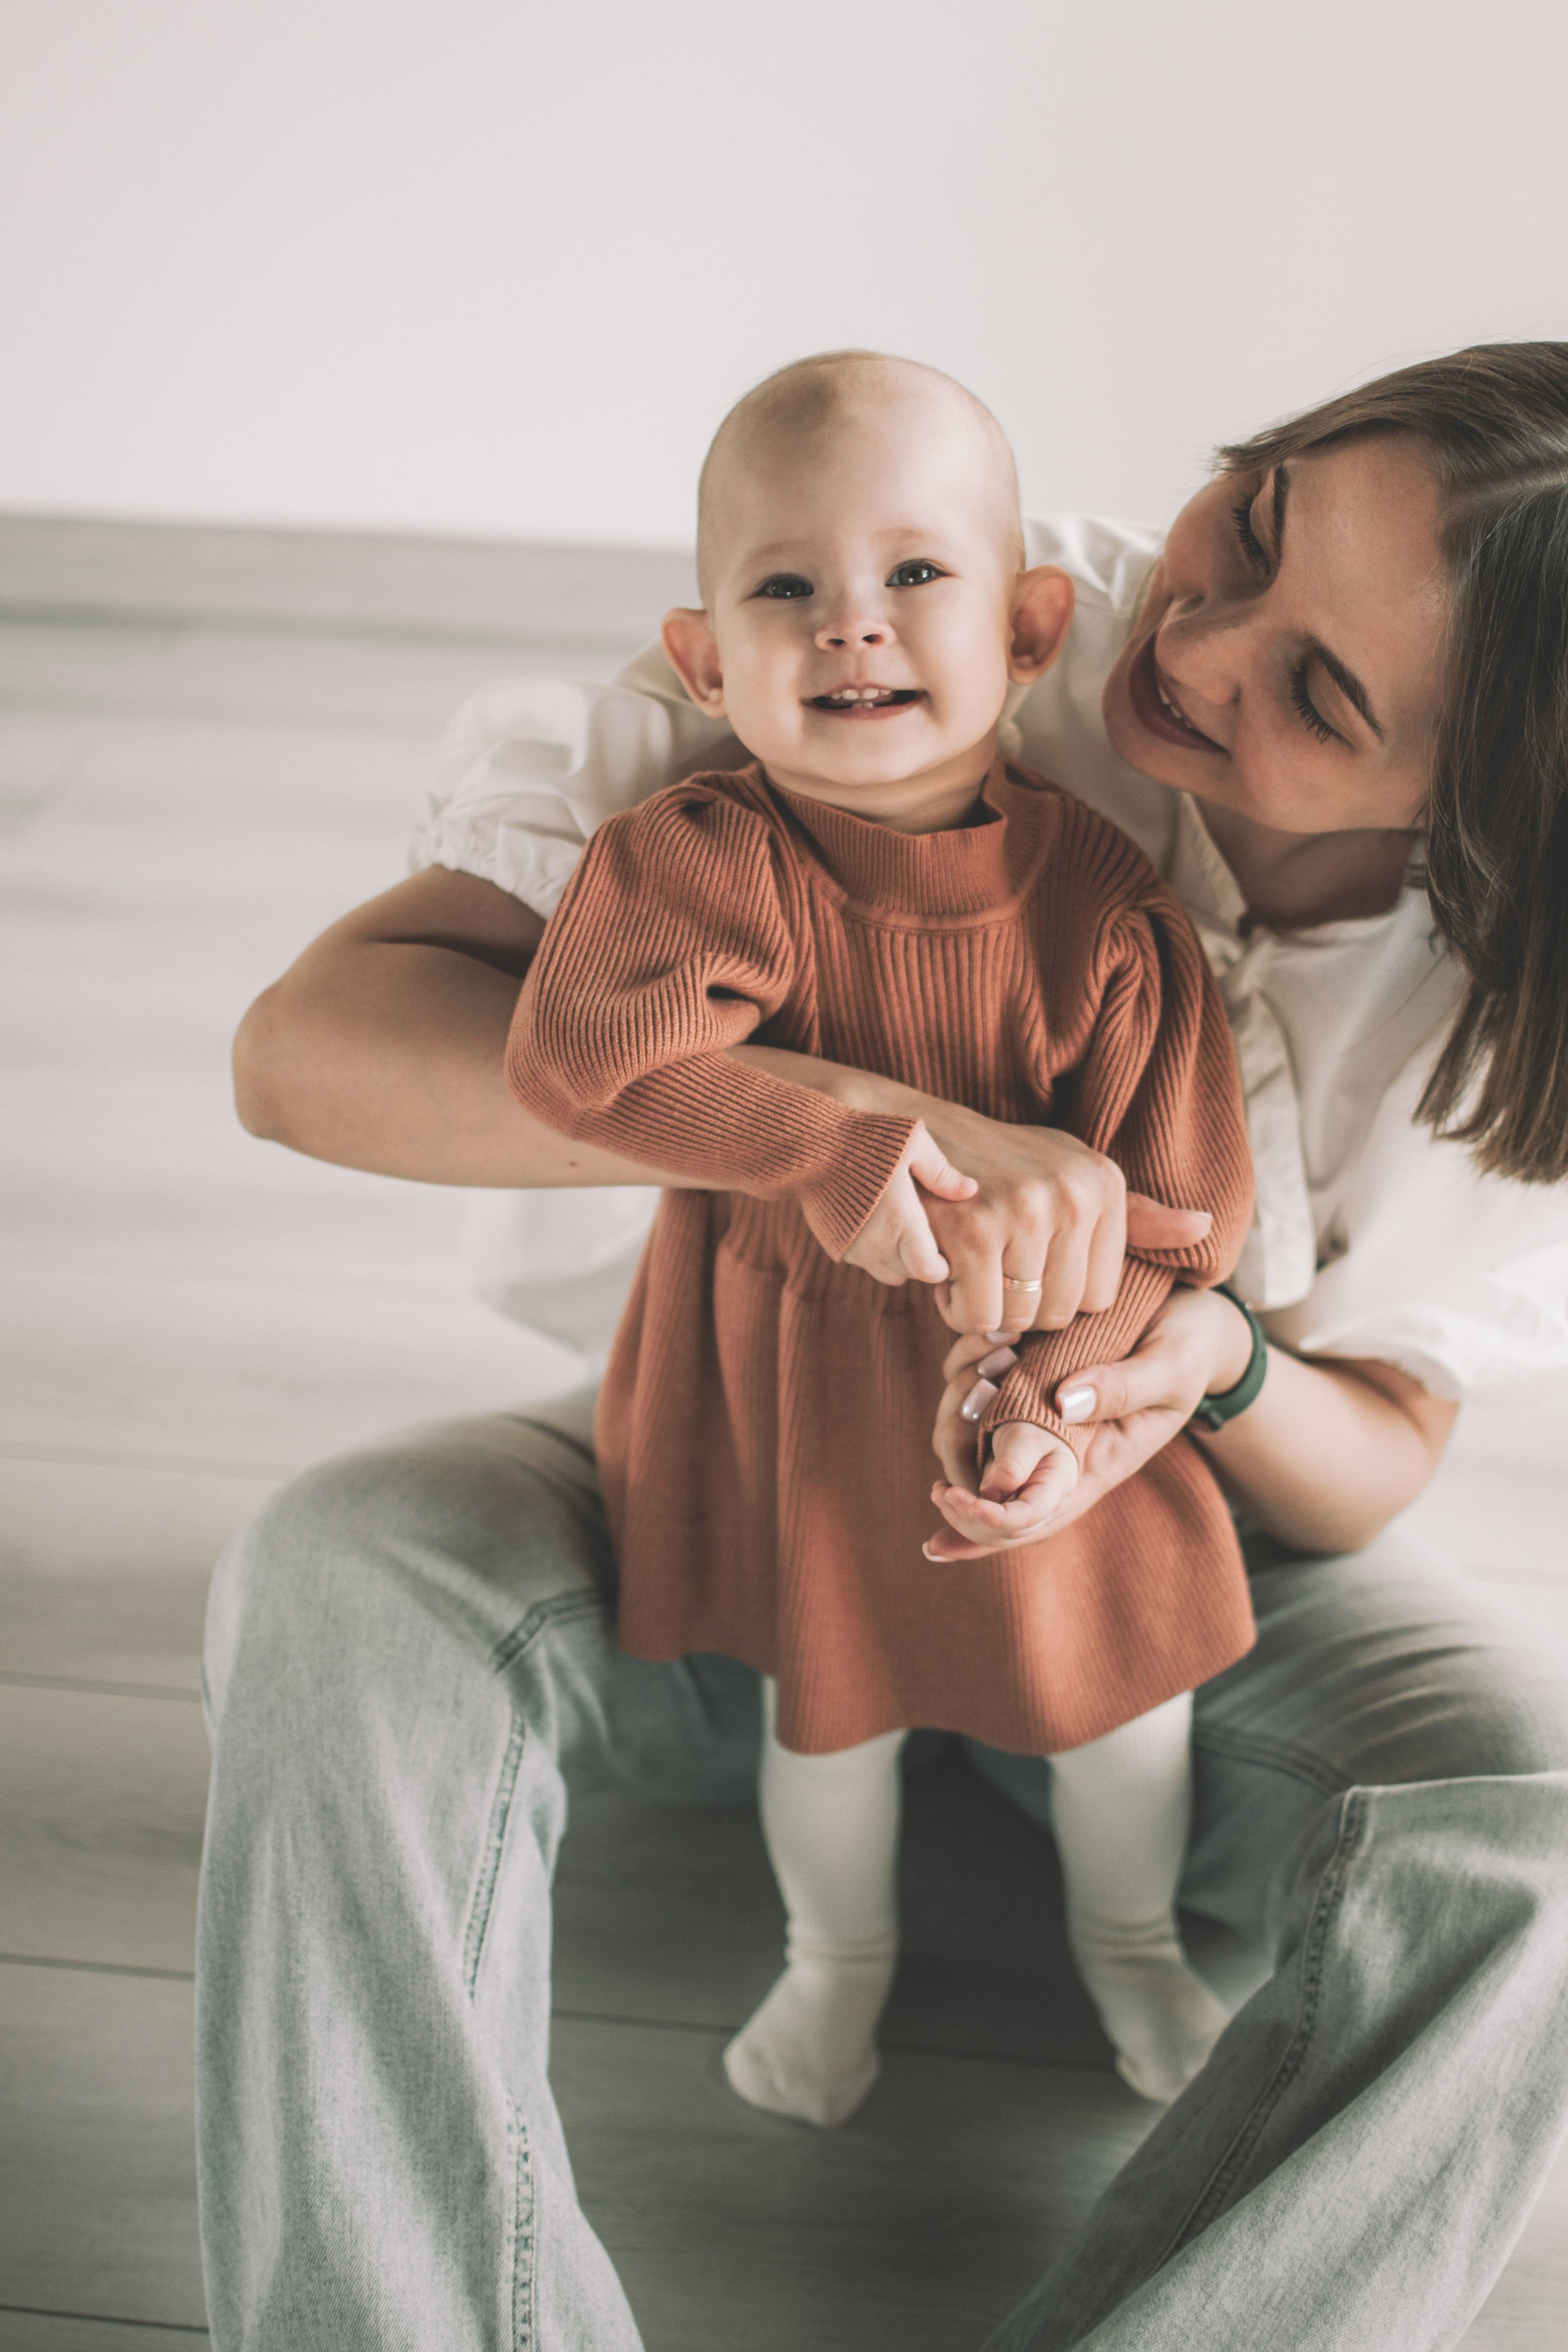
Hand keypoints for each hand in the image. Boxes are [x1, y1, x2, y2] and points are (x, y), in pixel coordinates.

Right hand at [841, 1122, 978, 1284]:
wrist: (809, 1144)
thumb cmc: (866, 1138)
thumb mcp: (913, 1143)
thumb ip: (941, 1172)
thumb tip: (970, 1190)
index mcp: (901, 1220)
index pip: (929, 1272)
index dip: (942, 1266)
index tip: (944, 1248)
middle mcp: (877, 1242)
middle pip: (911, 1274)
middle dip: (922, 1260)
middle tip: (925, 1231)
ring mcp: (854, 1247)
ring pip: (889, 1273)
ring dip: (900, 1259)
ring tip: (901, 1226)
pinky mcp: (836, 1245)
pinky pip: (866, 1262)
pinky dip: (876, 1252)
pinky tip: (875, 1222)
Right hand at [916, 1105, 1213, 1337]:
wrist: (911, 1132)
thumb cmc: (999, 1166)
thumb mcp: (1073, 1178)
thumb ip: (1137, 1217)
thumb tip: (1204, 1228)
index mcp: (1103, 1184)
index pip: (1099, 1299)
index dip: (1058, 1294)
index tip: (1028, 1261)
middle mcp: (1073, 1195)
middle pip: (1060, 1314)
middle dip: (1020, 1305)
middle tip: (991, 1266)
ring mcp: (1024, 1211)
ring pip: (1018, 1319)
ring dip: (985, 1308)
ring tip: (969, 1265)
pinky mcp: (973, 1230)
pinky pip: (977, 1315)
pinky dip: (955, 1308)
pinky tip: (946, 1269)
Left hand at [926, 1287, 1252, 1556]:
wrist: (1193, 1317)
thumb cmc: (1190, 1348)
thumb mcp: (1171, 1366)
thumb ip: (1125, 1387)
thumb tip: (1063, 1402)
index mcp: (1096, 1463)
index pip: (1038, 1517)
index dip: (992, 1527)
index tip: (959, 1506)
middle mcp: (1060, 1448)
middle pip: (993, 1495)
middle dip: (960, 1502)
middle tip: (936, 1492)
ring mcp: (1039, 1415)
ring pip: (973, 1440)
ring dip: (958, 1413)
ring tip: (980, 1364)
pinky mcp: (1026, 1381)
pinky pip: (978, 1390)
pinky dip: (967, 1370)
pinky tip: (985, 1341)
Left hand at [927, 1417, 1079, 1558]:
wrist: (1035, 1431)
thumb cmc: (1033, 1426)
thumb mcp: (1025, 1435)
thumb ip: (1012, 1463)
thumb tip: (989, 1493)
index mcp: (1056, 1489)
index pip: (1028, 1516)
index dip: (997, 1517)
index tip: (973, 1506)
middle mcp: (1044, 1513)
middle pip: (1005, 1532)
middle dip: (969, 1515)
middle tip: (942, 1491)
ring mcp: (1025, 1521)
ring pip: (990, 1537)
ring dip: (958, 1520)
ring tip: (938, 1493)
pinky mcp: (1006, 1522)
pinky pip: (983, 1537)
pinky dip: (959, 1536)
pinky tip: (932, 1546)